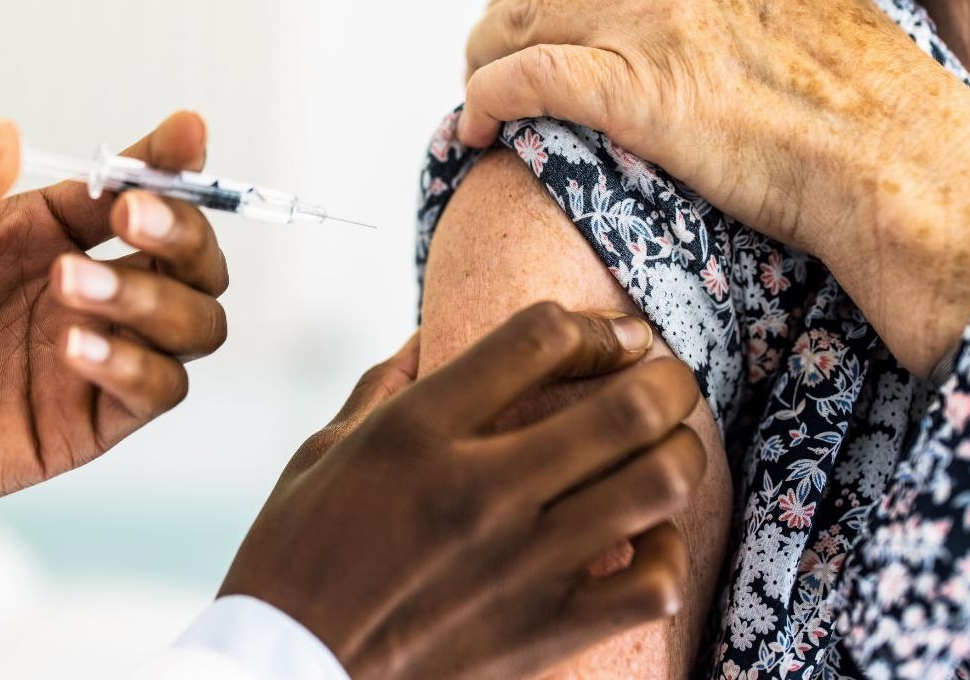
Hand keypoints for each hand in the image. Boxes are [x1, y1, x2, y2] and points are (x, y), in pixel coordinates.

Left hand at [0, 112, 228, 540]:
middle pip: (192, 257)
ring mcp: (96, 357)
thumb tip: (6, 134)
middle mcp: (86, 289)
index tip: (184, 132)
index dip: (170, 159)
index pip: (135, 188)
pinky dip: (135, 364)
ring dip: (155, 298)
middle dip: (181, 230)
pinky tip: (74, 346)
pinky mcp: (89, 422)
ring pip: (195, 322)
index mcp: (47, 232)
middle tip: (131, 219)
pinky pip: (158, 391)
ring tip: (71, 290)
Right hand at [221, 303, 705, 679]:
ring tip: (669, 446)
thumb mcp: (320, 452)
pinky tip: (642, 538)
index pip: (540, 338)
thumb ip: (383, 385)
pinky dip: (666, 553)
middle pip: (627, 406)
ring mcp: (520, 564)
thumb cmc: (295, 560)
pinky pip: (652, 583)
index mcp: (417, 433)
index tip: (613, 334)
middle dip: (668, 378)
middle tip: (667, 378)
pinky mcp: (542, 630)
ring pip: (657, 484)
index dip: (594, 324)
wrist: (288, 670)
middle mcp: (480, 489)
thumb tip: (429, 335)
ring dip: (681, 453)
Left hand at [456, 0, 969, 374]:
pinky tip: (476, 124)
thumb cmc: (860, 98)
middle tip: (490, 52)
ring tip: (479, 87)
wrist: (894, 162)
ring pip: (522, 19)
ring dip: (483, 55)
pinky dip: (484, 98)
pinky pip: (523, 79)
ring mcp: (654, 20)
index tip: (533, 7)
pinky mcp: (634, 88)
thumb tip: (680, 1)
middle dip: (504, 14)